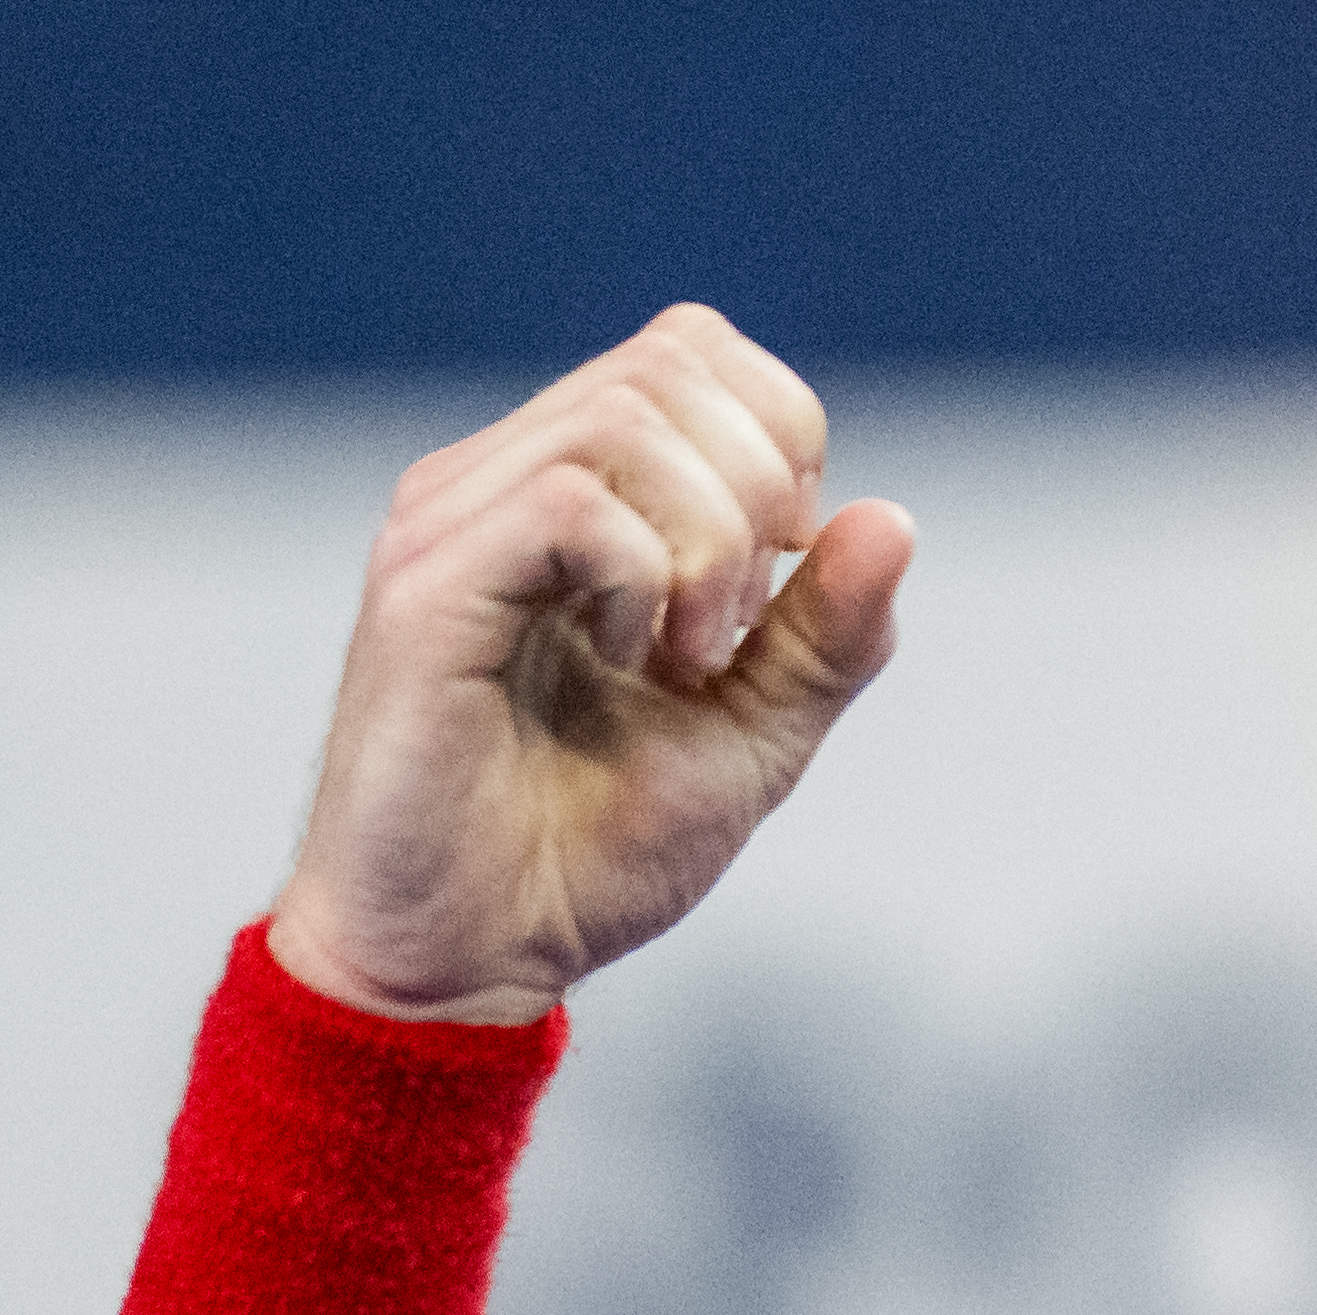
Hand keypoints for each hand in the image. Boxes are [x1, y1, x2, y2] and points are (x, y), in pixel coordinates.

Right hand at [265, 305, 914, 1024]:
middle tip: (734, 632)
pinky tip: (627, 662)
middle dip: (760, 490)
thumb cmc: (587, 855)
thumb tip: (894, 519)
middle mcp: (499, 481)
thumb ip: (825, 637)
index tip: (778, 580)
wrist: (468, 961)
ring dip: (709, 539)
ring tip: (688, 658)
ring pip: (626, 417)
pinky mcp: (422, 588)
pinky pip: (570, 504)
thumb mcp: (752, 737)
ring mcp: (452, 523)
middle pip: (674, 360)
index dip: (781, 439)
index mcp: (569, 491)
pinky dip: (642, 576)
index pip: (695, 350)